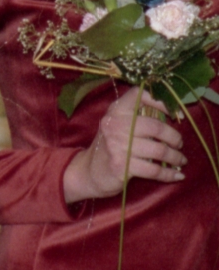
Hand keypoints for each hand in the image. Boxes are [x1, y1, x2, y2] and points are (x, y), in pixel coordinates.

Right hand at [63, 88, 186, 202]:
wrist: (89, 171)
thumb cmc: (111, 145)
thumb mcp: (117, 125)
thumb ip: (137, 116)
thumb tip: (172, 114)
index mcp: (115, 111)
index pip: (138, 95)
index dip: (160, 101)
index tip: (176, 113)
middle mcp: (115, 125)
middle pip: (156, 127)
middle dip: (174, 138)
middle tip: (179, 144)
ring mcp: (117, 146)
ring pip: (159, 150)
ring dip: (175, 156)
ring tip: (180, 159)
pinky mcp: (122, 166)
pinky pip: (154, 170)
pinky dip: (169, 173)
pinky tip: (177, 174)